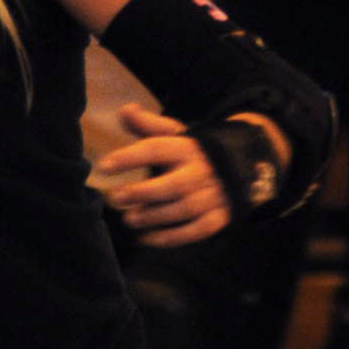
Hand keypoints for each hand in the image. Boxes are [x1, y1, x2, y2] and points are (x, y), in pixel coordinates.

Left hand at [92, 103, 230, 245]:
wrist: (244, 164)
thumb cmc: (194, 150)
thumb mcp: (175, 133)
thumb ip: (148, 125)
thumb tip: (125, 109)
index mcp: (187, 147)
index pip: (157, 149)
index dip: (129, 157)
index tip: (104, 167)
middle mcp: (202, 171)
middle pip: (174, 184)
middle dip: (144, 192)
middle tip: (116, 198)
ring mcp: (214, 195)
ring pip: (185, 209)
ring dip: (154, 217)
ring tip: (129, 219)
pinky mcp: (220, 216)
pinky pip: (197, 230)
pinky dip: (172, 237)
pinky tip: (146, 239)